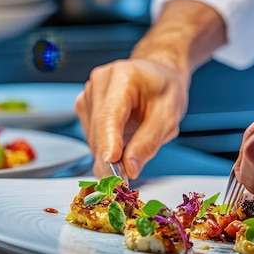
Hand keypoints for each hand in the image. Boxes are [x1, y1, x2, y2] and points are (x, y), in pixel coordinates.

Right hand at [75, 57, 188, 178]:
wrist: (159, 74)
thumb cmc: (164, 89)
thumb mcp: (169, 116)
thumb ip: (149, 142)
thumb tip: (130, 168)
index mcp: (123, 76)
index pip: (110, 115)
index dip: (108, 142)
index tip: (110, 164)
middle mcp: (100, 81)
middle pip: (98, 129)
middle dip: (110, 158)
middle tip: (126, 178)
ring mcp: (89, 92)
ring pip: (93, 136)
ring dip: (109, 152)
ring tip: (134, 145)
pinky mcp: (85, 105)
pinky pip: (91, 135)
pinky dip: (106, 146)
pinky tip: (123, 140)